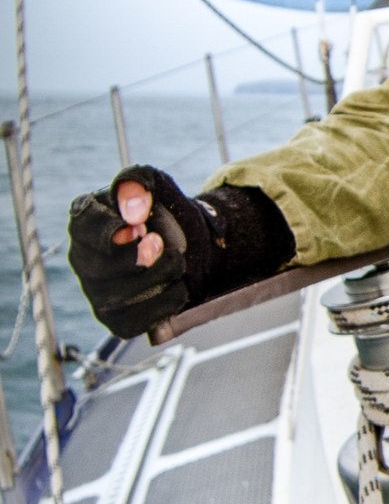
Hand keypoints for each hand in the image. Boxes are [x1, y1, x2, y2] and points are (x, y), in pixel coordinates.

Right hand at [67, 166, 214, 336]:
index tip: (139, 224)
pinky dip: (163, 304)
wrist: (190, 246)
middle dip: (136, 258)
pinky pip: (133, 322)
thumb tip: (133, 210)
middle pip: (98, 269)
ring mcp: (97, 293)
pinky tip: (178, 287)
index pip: (83, 227)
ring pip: (116, 299)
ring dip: (156, 278)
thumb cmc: (163, 214)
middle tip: (160, 243)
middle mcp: (83, 260)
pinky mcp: (117, 320)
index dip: (112, 228)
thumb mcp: (155, 185)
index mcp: (85, 223)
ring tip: (176, 262)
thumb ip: (138, 182)